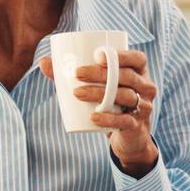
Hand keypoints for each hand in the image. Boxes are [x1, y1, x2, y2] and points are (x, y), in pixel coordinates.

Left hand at [40, 49, 158, 176]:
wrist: (127, 135)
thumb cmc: (109, 102)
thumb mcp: (96, 87)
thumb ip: (71, 75)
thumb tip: (43, 61)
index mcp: (139, 73)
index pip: (137, 58)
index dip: (121, 55)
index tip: (97, 55)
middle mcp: (146, 87)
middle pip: (126, 76)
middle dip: (100, 73)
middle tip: (76, 74)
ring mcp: (144, 107)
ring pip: (125, 96)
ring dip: (99, 94)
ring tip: (76, 93)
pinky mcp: (136, 125)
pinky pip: (124, 120)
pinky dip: (108, 119)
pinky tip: (93, 116)